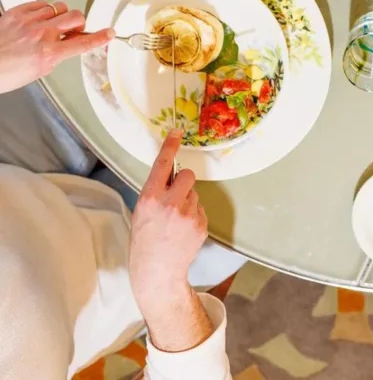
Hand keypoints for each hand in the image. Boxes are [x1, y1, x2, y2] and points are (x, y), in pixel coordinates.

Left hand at [0, 1, 112, 92]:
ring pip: (60, 8)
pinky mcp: (18, 12)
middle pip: (76, 17)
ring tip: (49, 26)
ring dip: (60, 17)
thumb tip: (67, 44)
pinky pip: (41, 4)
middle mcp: (41, 34)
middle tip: (71, 31)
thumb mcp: (38, 71)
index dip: (100, 38)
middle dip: (78, 24)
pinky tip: (37, 20)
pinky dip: (44, 11)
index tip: (109, 33)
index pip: (83, 43)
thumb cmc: (5, 73)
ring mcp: (29, 21)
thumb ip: (57, 55)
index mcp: (49, 53)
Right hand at [130, 130, 210, 350]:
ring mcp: (187, 214)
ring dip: (188, 201)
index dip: (170, 145)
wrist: (157, 272)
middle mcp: (169, 203)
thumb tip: (170, 173)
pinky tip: (183, 231)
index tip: (177, 131)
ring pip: (194, 193)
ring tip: (176, 221)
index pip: (162, 163)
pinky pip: (200, 208)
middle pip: (188, 175)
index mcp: (150, 197)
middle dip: (183, 182)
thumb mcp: (141, 212)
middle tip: (175, 197)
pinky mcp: (200, 224)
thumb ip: (155, 191)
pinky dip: (194, 215)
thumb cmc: (144, 240)